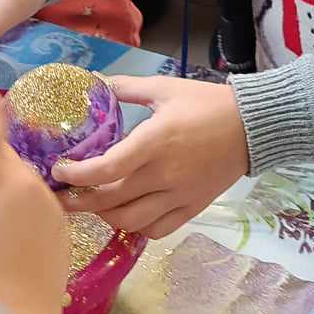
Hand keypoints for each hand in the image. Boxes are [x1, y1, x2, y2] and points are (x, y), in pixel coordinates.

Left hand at [55, 74, 248, 237]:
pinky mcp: (193, 207)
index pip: (106, 168)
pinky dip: (137, 228)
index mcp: (155, 142)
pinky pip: (158, 230)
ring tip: (92, 207)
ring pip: (132, 221)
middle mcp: (164, 174)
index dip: (77, 175)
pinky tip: (126, 216)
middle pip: (111, 200)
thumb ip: (128, 88)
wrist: (254, 126)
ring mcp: (179, 195)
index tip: (59, 171)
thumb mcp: (165, 88)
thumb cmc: (208, 104)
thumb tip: (97, 83)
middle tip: (61, 198)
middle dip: (79, 202)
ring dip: (105, 217)